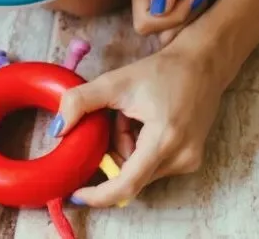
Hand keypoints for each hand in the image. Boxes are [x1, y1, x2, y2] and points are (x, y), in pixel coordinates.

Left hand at [52, 38, 226, 206]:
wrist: (201, 64)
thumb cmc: (160, 71)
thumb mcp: (114, 82)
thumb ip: (80, 102)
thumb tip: (57, 130)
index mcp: (164, 141)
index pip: (127, 184)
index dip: (99, 194)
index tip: (75, 194)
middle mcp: (181, 159)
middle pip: (131, 173)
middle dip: (113, 150)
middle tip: (115, 118)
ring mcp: (189, 161)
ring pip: (141, 168)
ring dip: (127, 146)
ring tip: (132, 114)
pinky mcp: (192, 159)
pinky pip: (155, 164)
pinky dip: (141, 147)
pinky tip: (144, 121)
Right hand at [132, 0, 246, 42]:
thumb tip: (157, 8)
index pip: (145, 22)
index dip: (173, 16)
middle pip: (156, 32)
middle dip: (184, 18)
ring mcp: (161, 7)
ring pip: (170, 35)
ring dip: (193, 20)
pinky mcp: (176, 14)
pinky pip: (182, 33)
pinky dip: (197, 22)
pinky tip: (204, 1)